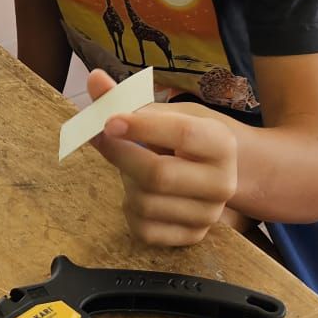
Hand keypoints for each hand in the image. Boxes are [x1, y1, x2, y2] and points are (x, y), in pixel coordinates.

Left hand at [86, 68, 239, 248]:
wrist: (211, 175)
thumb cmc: (184, 140)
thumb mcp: (167, 114)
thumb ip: (129, 99)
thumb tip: (95, 80)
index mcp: (222, 144)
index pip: (183, 134)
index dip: (142, 126)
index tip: (109, 121)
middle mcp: (223, 183)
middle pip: (159, 174)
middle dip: (121, 155)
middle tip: (100, 138)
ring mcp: (208, 215)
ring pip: (145, 203)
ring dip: (126, 181)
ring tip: (131, 166)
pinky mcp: (191, 238)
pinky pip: (143, 228)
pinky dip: (129, 210)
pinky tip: (137, 192)